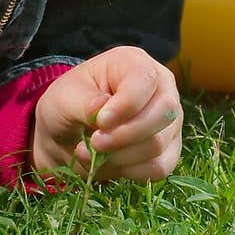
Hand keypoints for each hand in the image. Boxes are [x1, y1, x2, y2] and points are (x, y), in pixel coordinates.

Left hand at [30, 46, 181, 183]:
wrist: (68, 134)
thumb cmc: (68, 105)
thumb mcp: (64, 97)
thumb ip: (84, 103)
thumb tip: (103, 109)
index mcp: (135, 63)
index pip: (145, 80)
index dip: (125, 106)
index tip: (99, 122)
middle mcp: (161, 87)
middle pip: (164, 113)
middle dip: (125, 135)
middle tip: (94, 143)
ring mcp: (170, 119)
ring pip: (159, 144)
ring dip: (121, 157)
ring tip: (93, 152)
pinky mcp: (170, 149)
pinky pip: (160, 167)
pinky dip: (131, 172)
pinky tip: (110, 164)